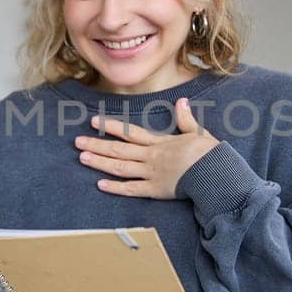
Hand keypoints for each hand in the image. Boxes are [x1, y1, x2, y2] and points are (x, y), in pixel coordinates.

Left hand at [76, 97, 219, 199]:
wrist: (214, 172)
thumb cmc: (209, 154)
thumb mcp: (197, 132)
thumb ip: (186, 118)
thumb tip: (182, 101)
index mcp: (160, 143)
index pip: (130, 133)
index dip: (111, 127)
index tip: (94, 121)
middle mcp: (151, 157)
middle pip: (118, 150)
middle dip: (97, 145)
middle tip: (77, 142)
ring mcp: (151, 174)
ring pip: (120, 168)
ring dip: (100, 163)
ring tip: (82, 157)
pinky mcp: (155, 190)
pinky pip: (131, 189)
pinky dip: (115, 187)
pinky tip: (100, 184)